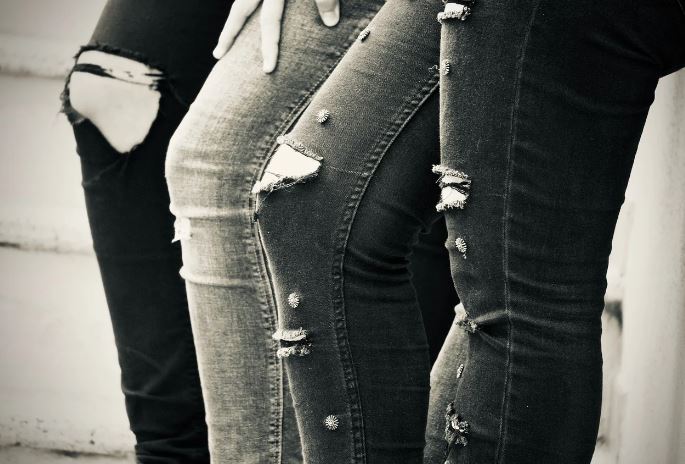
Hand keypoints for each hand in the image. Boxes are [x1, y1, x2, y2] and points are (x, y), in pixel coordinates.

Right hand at [213, 0, 340, 72]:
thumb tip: (330, 23)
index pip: (270, 22)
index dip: (269, 46)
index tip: (267, 70)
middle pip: (242, 9)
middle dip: (229, 33)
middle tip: (218, 55)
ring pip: (244, 1)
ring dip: (234, 20)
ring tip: (226, 39)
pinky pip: (254, 0)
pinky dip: (248, 9)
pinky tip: (251, 18)